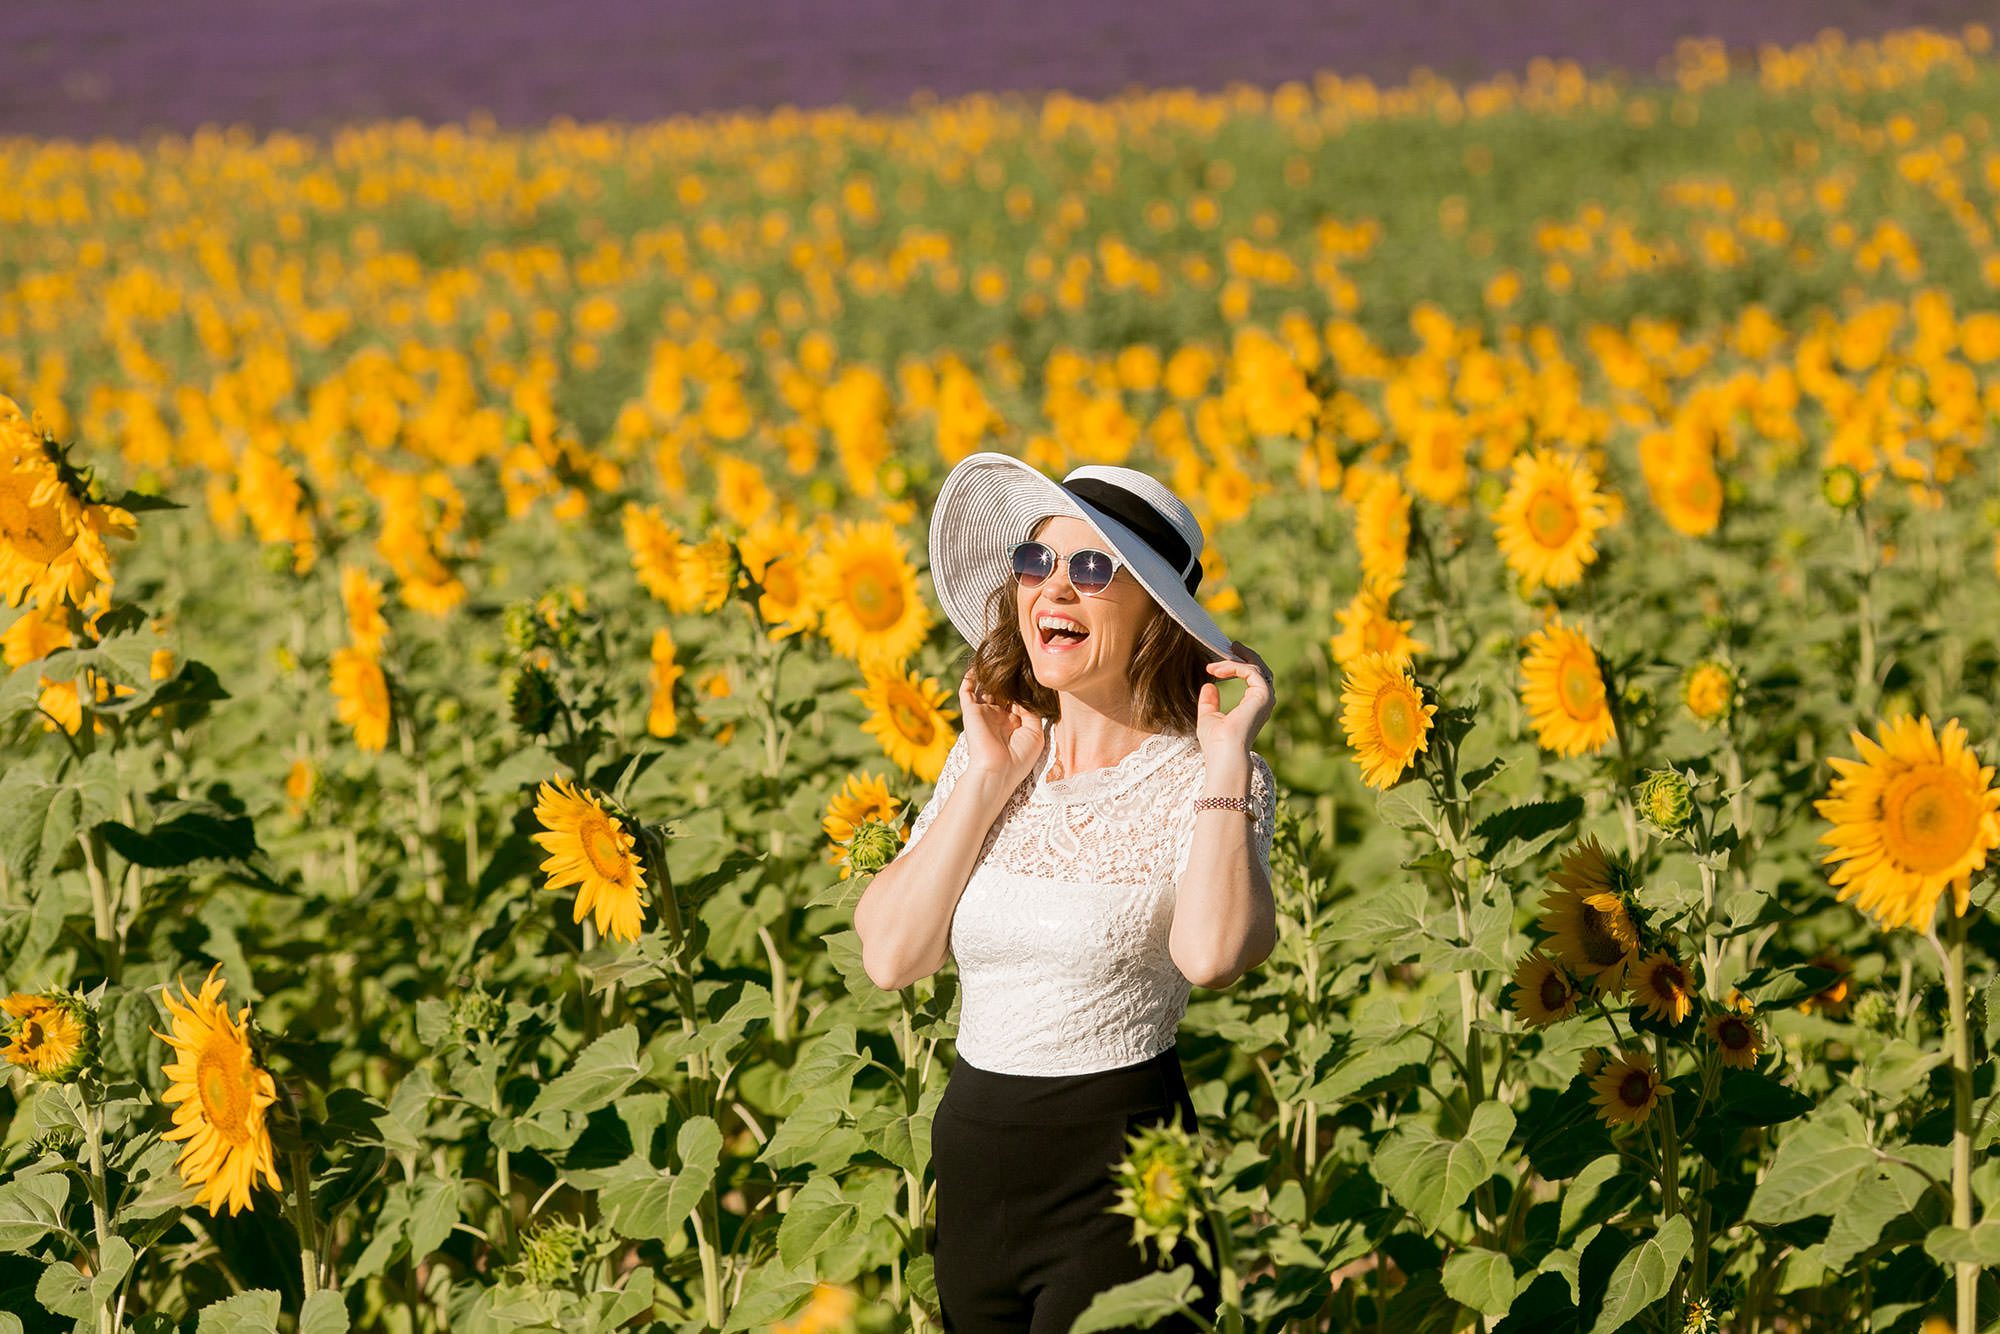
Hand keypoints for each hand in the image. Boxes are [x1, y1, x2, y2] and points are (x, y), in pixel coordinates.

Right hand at [958, 670, 1044, 782]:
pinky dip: (970, 679)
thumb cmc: (1019, 757)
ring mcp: (984, 714)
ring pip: (985, 689)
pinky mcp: (971, 712)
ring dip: (989, 676)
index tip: (1030, 673)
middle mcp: (998, 717)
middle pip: (1002, 693)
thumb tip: (1025, 697)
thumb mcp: (1035, 734)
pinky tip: (976, 667)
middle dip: (1007, 680)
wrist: (997, 770)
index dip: (1023, 688)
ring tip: (996, 658)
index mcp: (1014, 725)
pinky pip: (967, 691)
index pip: (1017, 701)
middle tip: (1015, 661)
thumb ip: (1032, 712)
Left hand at [1197, 641, 1273, 758]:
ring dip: (1233, 661)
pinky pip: (1250, 671)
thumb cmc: (1216, 741)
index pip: (1252, 678)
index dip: (1237, 666)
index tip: (1216, 664)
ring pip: (1255, 667)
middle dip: (1245, 655)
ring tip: (1214, 663)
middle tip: (1231, 645)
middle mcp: (1263, 700)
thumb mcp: (1209, 716)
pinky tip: (1216, 670)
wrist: (1224, 753)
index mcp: (1254, 706)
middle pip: (1260, 668)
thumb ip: (1209, 702)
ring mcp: (1266, 697)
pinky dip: (1233, 667)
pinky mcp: (1263, 694)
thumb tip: (1208, 685)